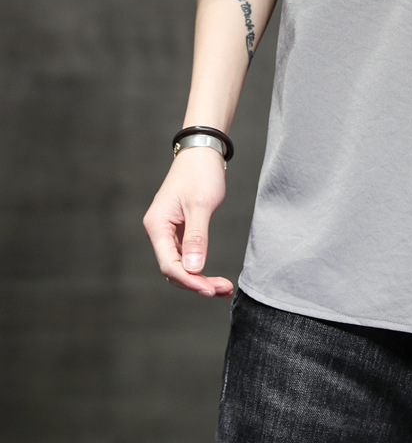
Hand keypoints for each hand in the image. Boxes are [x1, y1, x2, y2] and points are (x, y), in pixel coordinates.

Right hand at [142, 147, 232, 296]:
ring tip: (223, 287)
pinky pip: (186, 255)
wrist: (202, 152)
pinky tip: (214, 277)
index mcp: (157, 225)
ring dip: (199, 278)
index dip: (190, 280)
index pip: (170, 264)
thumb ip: (196, 237)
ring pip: (180, 264)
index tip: (211, 289)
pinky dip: (200, 266)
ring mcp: (168, 231)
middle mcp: (158, 231)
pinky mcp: (179, 229)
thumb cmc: (200, 173)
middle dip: (197, 283)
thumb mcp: (200, 205)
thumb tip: (194, 269)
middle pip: (173, 269)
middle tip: (223, 290)